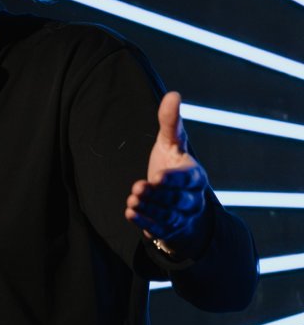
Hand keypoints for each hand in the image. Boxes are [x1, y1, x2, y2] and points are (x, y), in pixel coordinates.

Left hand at [125, 92, 208, 258]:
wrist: (177, 201)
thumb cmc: (173, 166)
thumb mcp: (171, 144)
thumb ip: (171, 123)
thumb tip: (173, 94)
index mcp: (195, 176)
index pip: (188, 180)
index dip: (173, 180)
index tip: (156, 178)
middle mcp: (193, 198)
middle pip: (177, 200)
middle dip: (158, 195)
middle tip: (137, 188)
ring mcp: (182, 217)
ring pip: (168, 215)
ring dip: (149, 209)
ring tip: (131, 201)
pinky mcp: (170, 230)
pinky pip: (158, 229)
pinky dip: (144, 222)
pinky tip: (129, 214)